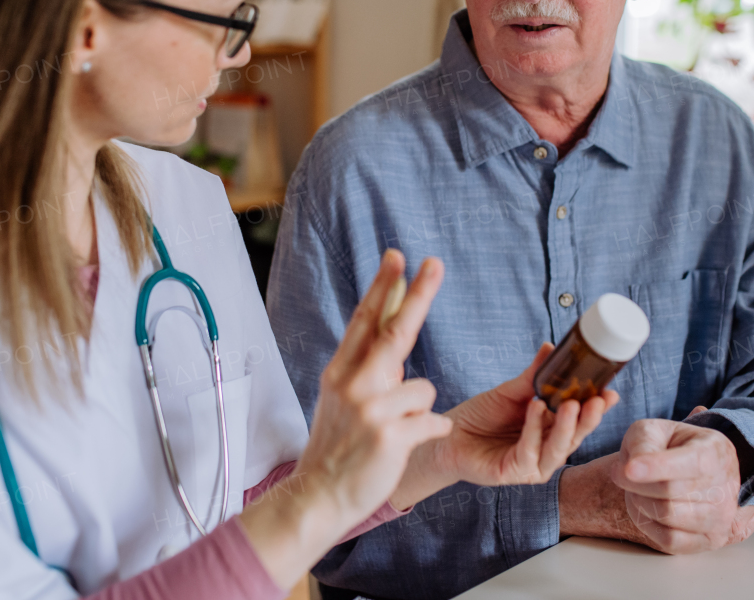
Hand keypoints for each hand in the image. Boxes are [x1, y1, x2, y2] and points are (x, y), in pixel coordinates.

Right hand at [240, 249, 451, 588]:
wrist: (318, 497)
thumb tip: (394, 331)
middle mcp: (353, 384)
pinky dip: (431, 431)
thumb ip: (367, 368)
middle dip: (417, 294)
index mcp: (341, 372)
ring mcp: (370, 408)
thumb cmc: (337, 448)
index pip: (365, 320)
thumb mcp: (341, 400)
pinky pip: (432, 420)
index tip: (397, 256)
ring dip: (420, 410)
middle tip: (435, 263)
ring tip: (396, 433)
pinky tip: (410, 445)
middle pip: (394, 330)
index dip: (383, 287)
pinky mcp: (389, 435)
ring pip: (423, 388)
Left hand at [393, 343, 617, 509]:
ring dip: (566, 426)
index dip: (597, 407)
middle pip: (575, 436)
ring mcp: (533, 465)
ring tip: (571, 403)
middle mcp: (547, 450)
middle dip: (588, 418)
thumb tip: (551, 347)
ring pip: (557, 448)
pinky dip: (534, 430)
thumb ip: (533, 376)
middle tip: (599, 399)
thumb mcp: (510, 392)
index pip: (580, 419)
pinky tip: (537, 408)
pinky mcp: (514, 473)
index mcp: (551, 430)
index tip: (610, 390)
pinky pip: (529, 452)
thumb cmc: (481, 416)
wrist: (447, 435)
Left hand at [607, 408, 753, 553]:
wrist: (684, 470)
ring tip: (636, 489)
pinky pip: (670, 541)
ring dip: (640, 502)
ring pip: (668, 516)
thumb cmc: (667, 447)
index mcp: (716, 451)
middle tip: (622, 473)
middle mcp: (727, 486)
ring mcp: (722, 518)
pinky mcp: (710, 541)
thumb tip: (633, 469)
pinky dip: (647, 524)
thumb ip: (643, 443)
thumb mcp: (652, 430)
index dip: (658, 467)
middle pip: (670, 491)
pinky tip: (644, 508)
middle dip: (635, 482)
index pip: (692, 463)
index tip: (629, 468)